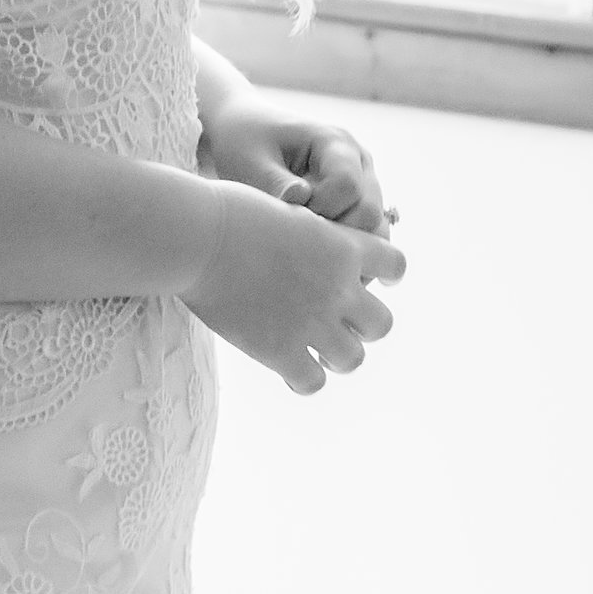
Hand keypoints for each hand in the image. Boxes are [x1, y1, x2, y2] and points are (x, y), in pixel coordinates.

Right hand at [183, 181, 405, 396]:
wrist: (196, 237)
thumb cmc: (229, 212)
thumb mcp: (286, 210)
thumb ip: (312, 235)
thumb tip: (311, 245)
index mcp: (342, 247)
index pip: (396, 265)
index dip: (385, 276)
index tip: (362, 280)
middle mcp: (337, 287)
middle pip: (382, 325)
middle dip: (362, 326)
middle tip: (335, 323)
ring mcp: (311, 322)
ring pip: (353, 359)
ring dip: (336, 356)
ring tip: (312, 351)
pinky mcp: (279, 350)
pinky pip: (312, 382)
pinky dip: (302, 378)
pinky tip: (285, 366)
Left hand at [200, 82, 390, 234]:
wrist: (244, 133)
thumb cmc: (244, 142)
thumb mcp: (250, 160)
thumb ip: (275, 182)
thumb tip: (300, 200)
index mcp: (335, 142)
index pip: (347, 187)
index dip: (319, 210)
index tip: (285, 216)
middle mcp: (359, 161)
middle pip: (368, 212)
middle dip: (334, 233)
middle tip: (293, 237)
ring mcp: (363, 182)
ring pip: (375, 228)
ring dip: (342, 245)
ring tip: (301, 249)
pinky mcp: (358, 202)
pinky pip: (367, 234)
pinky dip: (346, 250)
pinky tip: (314, 257)